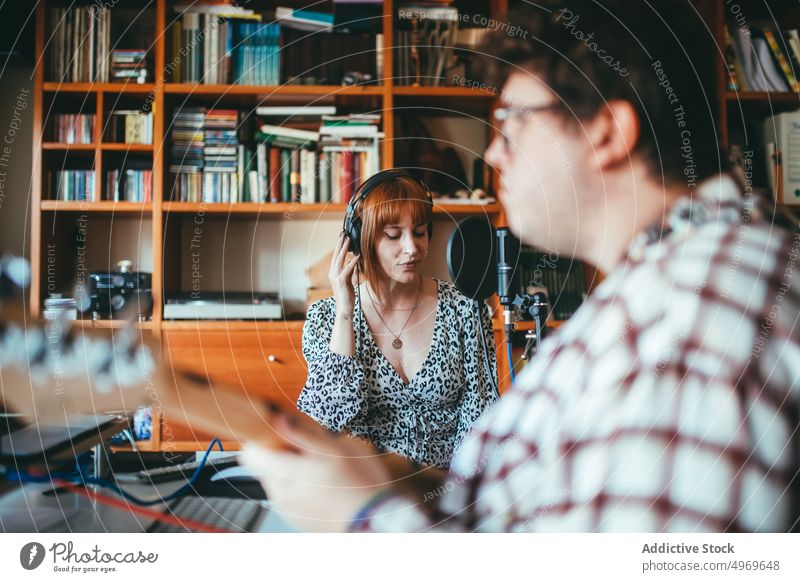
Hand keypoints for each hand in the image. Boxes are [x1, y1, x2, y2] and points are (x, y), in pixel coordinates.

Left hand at [239, 414, 393, 532]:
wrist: (373, 522)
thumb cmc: (359, 485)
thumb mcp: (335, 449)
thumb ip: (302, 434)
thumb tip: (280, 419)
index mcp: (286, 474)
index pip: (249, 452)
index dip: (263, 439)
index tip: (282, 434)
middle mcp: (280, 494)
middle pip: (261, 466)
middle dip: (279, 454)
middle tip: (307, 450)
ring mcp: (287, 509)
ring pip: (274, 480)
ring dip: (288, 471)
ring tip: (318, 470)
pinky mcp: (296, 519)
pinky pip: (287, 496)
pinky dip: (297, 487)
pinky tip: (322, 487)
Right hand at [329, 233, 358, 315]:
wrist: (344, 308)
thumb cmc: (347, 296)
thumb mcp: (348, 281)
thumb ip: (350, 271)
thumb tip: (353, 261)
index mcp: (333, 273)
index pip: (336, 257)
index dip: (339, 247)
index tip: (342, 238)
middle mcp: (332, 273)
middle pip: (336, 255)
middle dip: (340, 244)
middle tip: (344, 234)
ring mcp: (335, 277)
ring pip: (340, 259)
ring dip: (344, 249)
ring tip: (348, 240)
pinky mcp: (341, 281)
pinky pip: (347, 269)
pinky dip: (352, 261)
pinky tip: (357, 255)